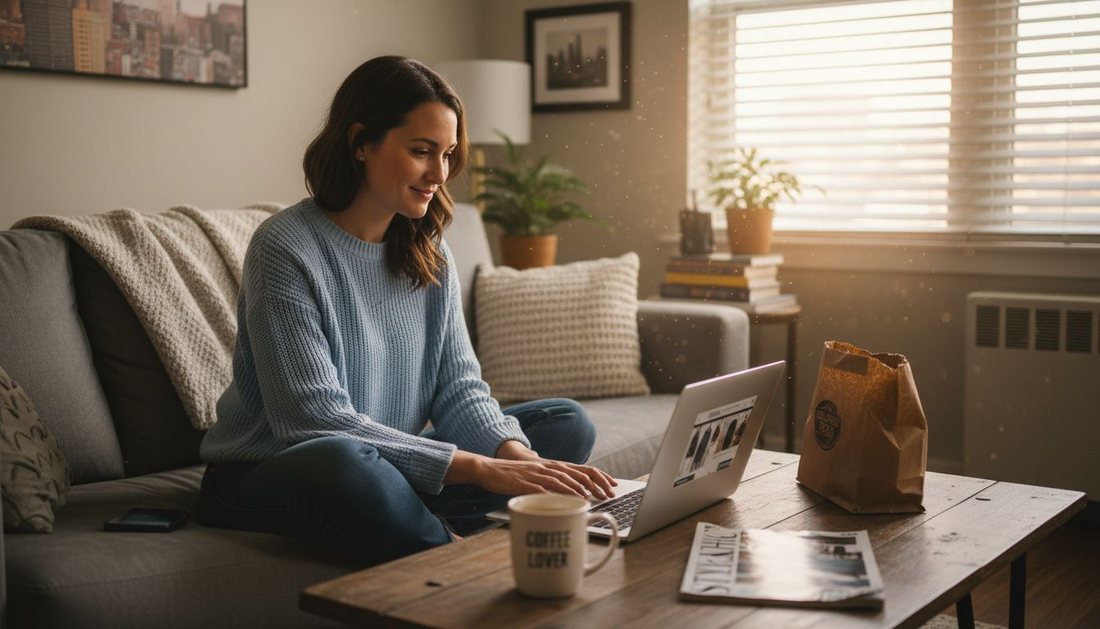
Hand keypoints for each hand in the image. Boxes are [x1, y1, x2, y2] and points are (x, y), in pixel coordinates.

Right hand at [481, 456, 617, 499]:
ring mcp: (535, 474)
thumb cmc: (512, 476)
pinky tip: (561, 499)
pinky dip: (553, 493)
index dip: (599, 476)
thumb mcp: (536, 476)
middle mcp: (547, 467)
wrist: (487, 468)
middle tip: (608, 494)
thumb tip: (569, 495)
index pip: (581, 469)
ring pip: (561, 479)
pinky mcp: (523, 483)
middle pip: (576, 473)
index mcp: (552, 466)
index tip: (612, 484)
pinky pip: (541, 488)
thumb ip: (551, 483)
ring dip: (577, 488)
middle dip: (594, 484)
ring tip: (590, 496)